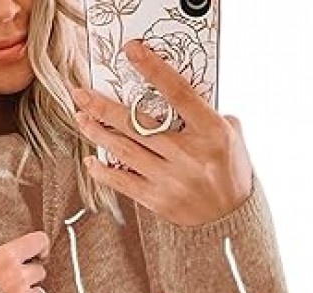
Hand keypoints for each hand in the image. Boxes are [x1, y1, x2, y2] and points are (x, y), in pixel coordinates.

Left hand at [68, 39, 253, 226]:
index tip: (132, 52)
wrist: (229, 220)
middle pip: (138, 124)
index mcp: (211, 132)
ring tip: (82, 118)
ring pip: (124, 150)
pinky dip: (103, 171)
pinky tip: (90, 160)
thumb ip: (205, 115)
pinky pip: (122, 182)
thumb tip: (172, 96)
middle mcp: (188, 155)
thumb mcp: (231, 136)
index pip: (178, 93)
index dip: (154, 70)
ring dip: (98, 133)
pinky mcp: (157, 200)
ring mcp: (170, 179)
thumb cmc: (229, 172)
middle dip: (104, 107)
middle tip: (81, 95)